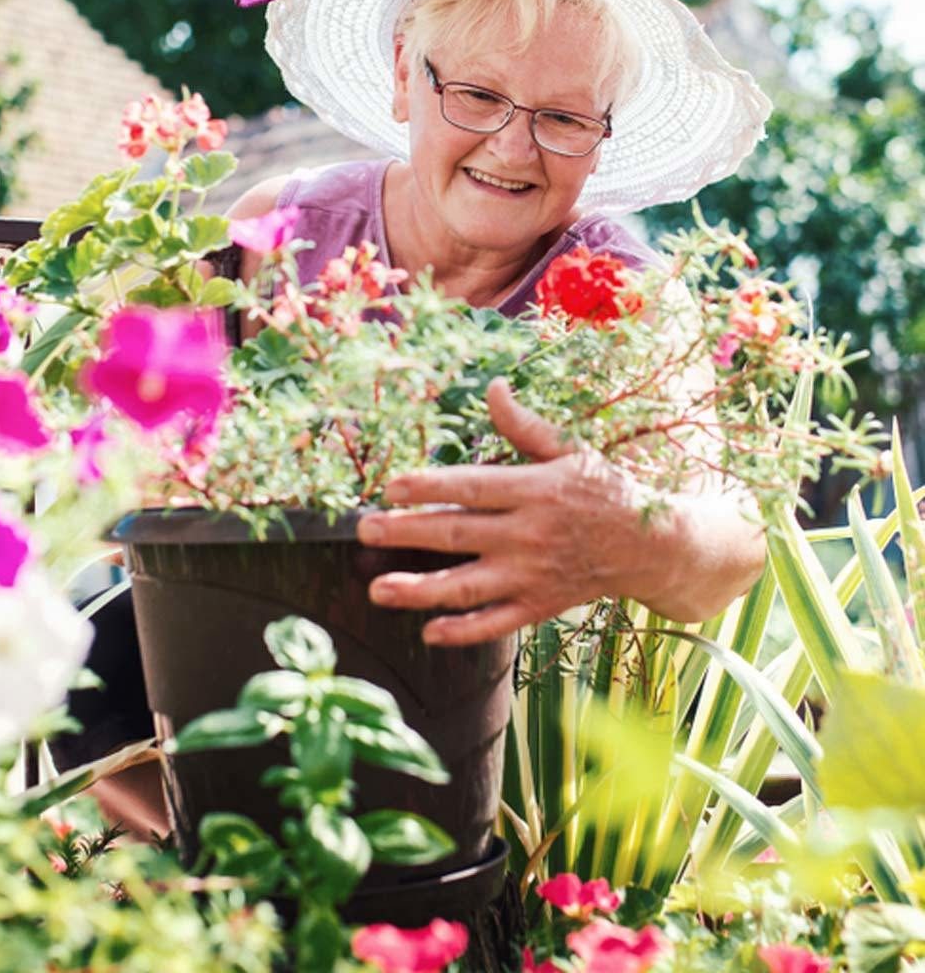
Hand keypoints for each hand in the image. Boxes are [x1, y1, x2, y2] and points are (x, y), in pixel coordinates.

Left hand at [357, 379, 717, 645]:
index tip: (390, 487)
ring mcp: (533, 575)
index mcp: (534, 490)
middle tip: (365, 532)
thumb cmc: (604, 489)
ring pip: (468, 587)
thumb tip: (494, 387)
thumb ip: (524, 425)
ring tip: (378, 591)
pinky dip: (464, 631)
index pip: (472, 488)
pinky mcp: (540, 606)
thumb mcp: (569, 450)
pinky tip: (428, 632)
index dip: (429, 487)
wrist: (653, 546)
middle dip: (406, 534)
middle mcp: (529, 535)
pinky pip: (496, 622)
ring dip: (420, 590)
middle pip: (457, 534)